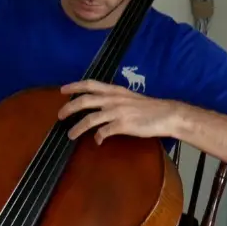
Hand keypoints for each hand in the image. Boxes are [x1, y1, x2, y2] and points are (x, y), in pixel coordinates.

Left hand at [58, 80, 181, 143]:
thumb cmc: (149, 107)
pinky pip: (104, 132)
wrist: (166, 114)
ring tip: (70, 135)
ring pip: (90, 119)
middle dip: (69, 108)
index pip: (90, 84)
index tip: (62, 90)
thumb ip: (113, 100)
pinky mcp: (123, 125)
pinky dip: (98, 137)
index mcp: (115, 90)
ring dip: (78, 128)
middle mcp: (113, 99)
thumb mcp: (128, 97)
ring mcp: (117, 112)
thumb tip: (100, 107)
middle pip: (85, 101)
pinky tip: (98, 141)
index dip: (74, 86)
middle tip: (60, 115)